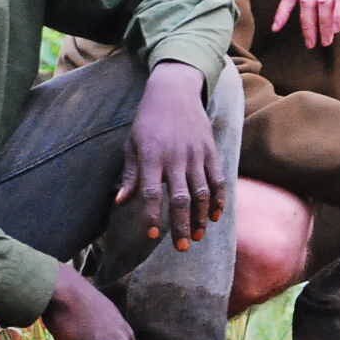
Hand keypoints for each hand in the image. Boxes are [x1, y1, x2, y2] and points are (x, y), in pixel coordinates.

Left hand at [116, 61, 222, 248]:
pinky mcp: (211, 151)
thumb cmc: (148, 121)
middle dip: (181, 226)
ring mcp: (196, 154)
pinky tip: (215, 216)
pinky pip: (218, 180)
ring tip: (197, 236)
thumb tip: (121, 202)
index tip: (152, 235)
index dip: (152, 215)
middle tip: (182, 248)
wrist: (174, 92)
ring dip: (201, 218)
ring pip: (202, 193)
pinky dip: (218, 199)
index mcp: (151, 156)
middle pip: (180, 198)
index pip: (150, 192)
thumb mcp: (132, 144)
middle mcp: (175, 157)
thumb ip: (131, 175)